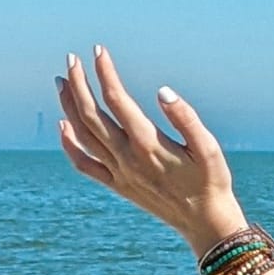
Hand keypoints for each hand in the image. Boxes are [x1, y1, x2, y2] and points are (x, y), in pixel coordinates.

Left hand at [55, 45, 245, 255]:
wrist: (206, 223)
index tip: (98, 51)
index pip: (116, 99)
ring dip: (68, 106)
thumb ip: (186, 118)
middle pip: (91, 114)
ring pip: (83, 135)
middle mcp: (128, 158)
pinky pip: (84, 164)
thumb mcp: (209, 148)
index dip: (104, 72)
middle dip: (78, 83)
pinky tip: (64, 125)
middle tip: (71, 59)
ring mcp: (120, 173)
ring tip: (62, 82)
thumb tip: (163, 91)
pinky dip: (69, 144)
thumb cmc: (211, 182)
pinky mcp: (118, 186)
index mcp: (149, 144)